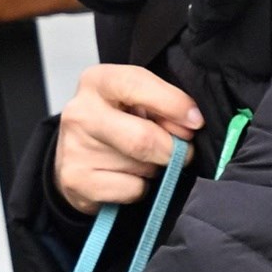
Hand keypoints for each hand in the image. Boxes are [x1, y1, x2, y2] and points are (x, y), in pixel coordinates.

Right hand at [54, 62, 201, 211]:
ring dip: (155, 168)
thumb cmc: (116, 122)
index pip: (137, 85)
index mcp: (97, 81)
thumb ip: (163, 105)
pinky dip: (140, 187)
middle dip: (172, 149)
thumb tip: (190, 125)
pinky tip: (127, 177)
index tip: (195, 121)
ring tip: (142, 160)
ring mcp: (75, 149)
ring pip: (140, 167)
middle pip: (142, 138)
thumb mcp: (137, 102)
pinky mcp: (77, 181)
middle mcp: (80, 112)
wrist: (76, 156)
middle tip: (182, 152)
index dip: (173, 104)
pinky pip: (131, 189)